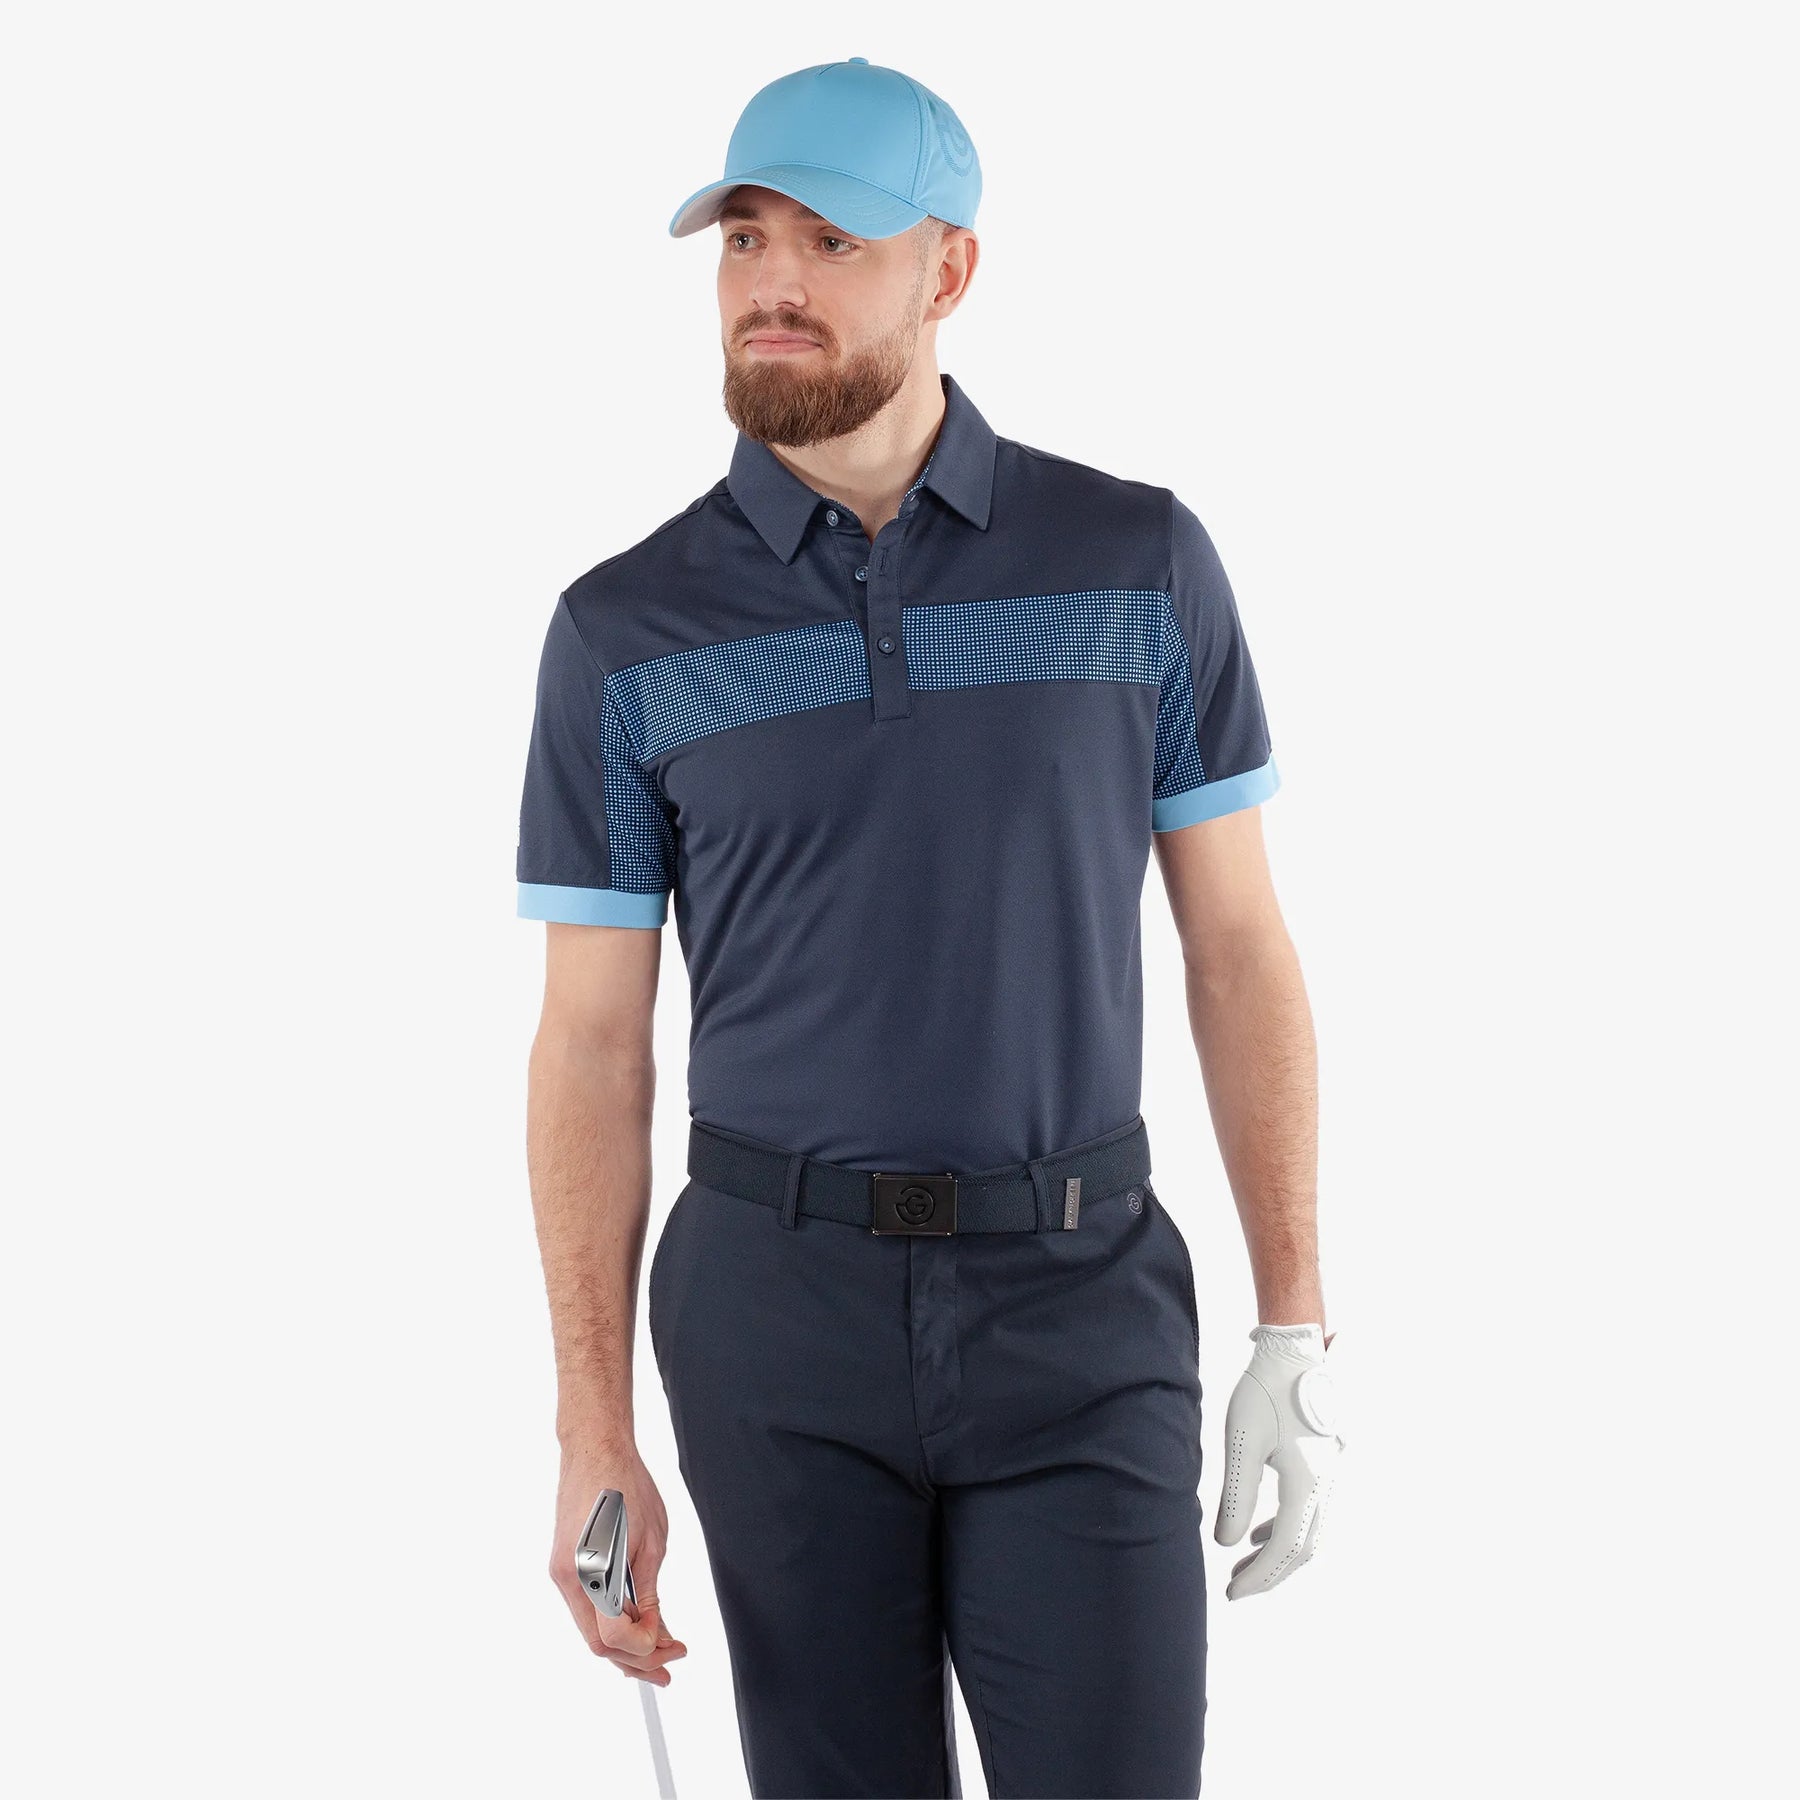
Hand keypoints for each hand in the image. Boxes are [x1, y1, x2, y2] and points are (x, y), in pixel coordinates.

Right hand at [551, 1441, 687, 1683]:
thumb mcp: (652, 1541)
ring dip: (625, 1643)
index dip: (645, 1649)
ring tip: (661, 1646)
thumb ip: (649, 1594)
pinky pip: (587, 1608)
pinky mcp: (563, 1565)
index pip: (613, 1637)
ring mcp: (562, 1573)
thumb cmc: (626, 1484)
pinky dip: (612, 1622)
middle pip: (598, 1643)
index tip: (672, 1645)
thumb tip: (655, 1633)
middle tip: (672, 1659)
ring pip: (591, 1629)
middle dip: (637, 1658)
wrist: (596, 1449)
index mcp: (591, 1570)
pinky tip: (637, 1624)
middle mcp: (569, 1578)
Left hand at [1213, 1322, 1344, 1599]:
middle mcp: (1327, 1484)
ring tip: (1243, 1565)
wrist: (1295, 1351)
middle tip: (1236, 1588)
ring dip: (1278, 1553)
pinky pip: (1309, 1511)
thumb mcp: (1242, 1442)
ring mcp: (1330, 1474)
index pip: (1286, 1547)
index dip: (1261, 1576)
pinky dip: (1285, 1528)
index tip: (1232, 1594)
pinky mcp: (1323, 1463)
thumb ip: (1237, 1495)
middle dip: (1270, 1573)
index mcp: (1309, 1483)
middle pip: (1303, 1548)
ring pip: (1309, 1531)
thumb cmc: (1266, 1390)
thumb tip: (1227, 1543)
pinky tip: (1260, 1530)